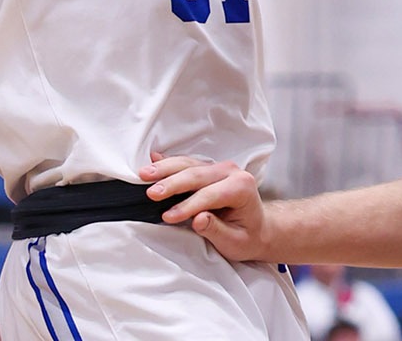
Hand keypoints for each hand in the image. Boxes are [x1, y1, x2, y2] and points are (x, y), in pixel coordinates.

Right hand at [142, 152, 272, 262]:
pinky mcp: (207, 169)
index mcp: (242, 188)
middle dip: (172, 184)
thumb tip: (198, 219)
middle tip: (150, 194)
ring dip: (165, 169)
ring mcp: (218, 168)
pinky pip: (185, 163)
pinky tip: (152, 159)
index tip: (167, 217)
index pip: (210, 195)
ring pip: (188, 164)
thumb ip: (216, 230)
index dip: (187, 206)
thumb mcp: (235, 242)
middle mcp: (231, 172)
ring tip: (144, 174)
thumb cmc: (247, 237)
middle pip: (196, 175)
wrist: (257, 228)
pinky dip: (168, 163)